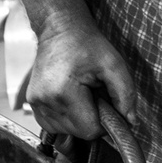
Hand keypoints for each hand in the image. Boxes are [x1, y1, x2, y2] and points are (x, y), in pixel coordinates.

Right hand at [24, 12, 139, 145]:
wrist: (59, 29)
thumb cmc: (87, 45)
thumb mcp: (114, 64)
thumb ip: (126, 94)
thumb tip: (130, 121)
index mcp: (64, 92)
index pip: (89, 130)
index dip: (103, 122)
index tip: (104, 102)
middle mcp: (45, 101)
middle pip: (77, 133)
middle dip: (91, 118)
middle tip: (93, 94)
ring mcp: (35, 103)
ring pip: (65, 131)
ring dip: (78, 119)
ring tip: (80, 94)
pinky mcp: (31, 103)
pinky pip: (52, 125)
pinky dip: (65, 118)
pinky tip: (70, 100)